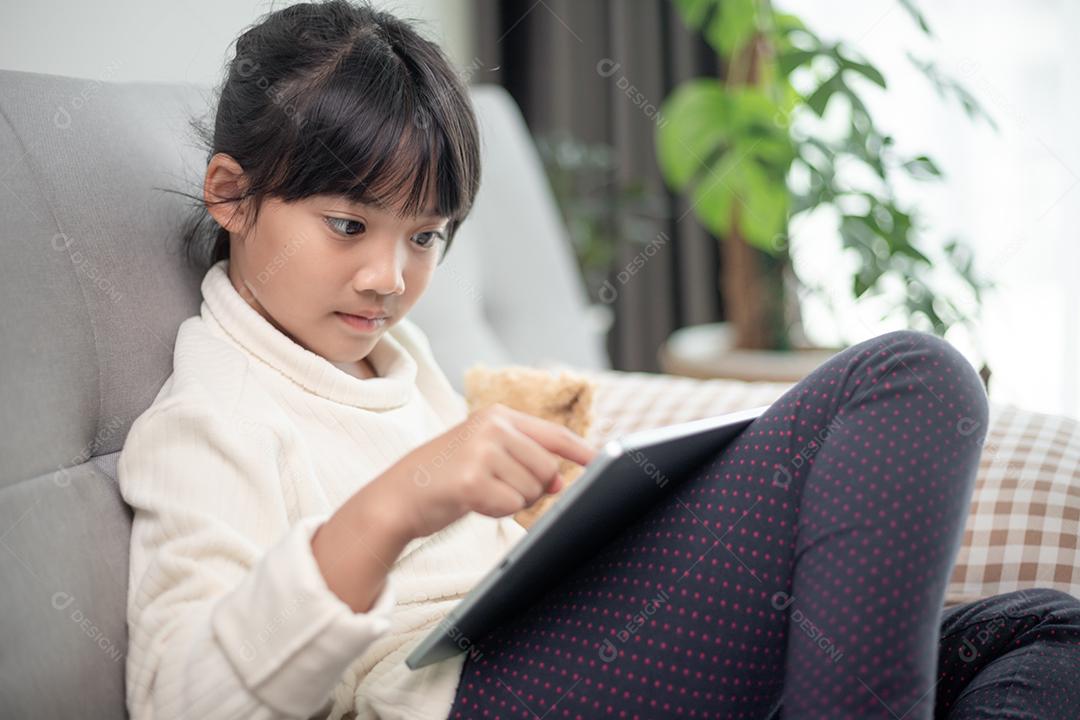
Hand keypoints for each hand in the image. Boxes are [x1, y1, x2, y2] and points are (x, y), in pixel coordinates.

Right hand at [377, 403, 597, 538]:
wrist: (398, 495)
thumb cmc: (446, 478)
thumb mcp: (485, 455)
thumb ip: (526, 460)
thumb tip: (563, 481)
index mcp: (498, 415)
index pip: (554, 434)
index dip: (580, 452)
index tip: (600, 462)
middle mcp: (493, 426)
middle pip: (548, 469)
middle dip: (531, 489)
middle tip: (495, 487)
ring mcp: (482, 450)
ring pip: (532, 490)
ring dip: (511, 501)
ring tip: (479, 491)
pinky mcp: (473, 479)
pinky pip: (511, 506)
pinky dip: (496, 512)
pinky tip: (472, 502)